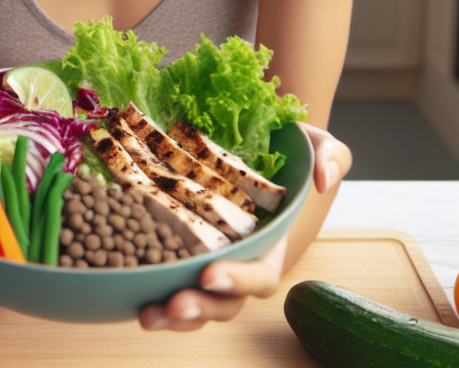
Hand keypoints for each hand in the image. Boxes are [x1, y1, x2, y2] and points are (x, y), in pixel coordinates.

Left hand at [138, 122, 351, 331]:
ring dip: (171, 313)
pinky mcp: (182, 247)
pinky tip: (127, 285)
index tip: (212, 274)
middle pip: (223, 301)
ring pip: (193, 299)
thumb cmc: (293, 151)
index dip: (238, 281)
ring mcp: (209, 259)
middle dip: (199, 308)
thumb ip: (331, 158)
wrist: (257, 145)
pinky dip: (149, 285)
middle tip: (173, 305)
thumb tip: (323, 178)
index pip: (260, 276)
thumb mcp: (318, 145)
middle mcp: (239, 262)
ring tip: (147, 314)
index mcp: (271, 247)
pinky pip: (167, 274)